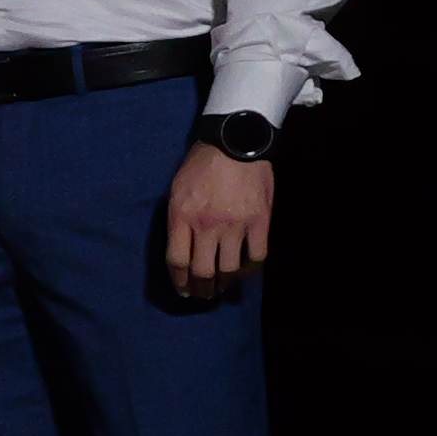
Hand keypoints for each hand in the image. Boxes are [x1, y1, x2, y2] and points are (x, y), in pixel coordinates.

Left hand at [162, 146, 275, 299]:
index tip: (183, 290)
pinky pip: (256, 257)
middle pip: (202, 271)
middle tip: (203, 294)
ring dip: (225, 285)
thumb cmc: (201, 163)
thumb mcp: (177, 190)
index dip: (179, 281)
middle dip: (201, 289)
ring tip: (223, 289)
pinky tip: (245, 272)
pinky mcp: (260, 221)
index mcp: (182, 216)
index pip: (177, 261)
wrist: (235, 141)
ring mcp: (235, 225)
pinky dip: (250, 270)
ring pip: (229, 269)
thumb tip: (181, 248)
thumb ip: (178, 220)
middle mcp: (207, 225)